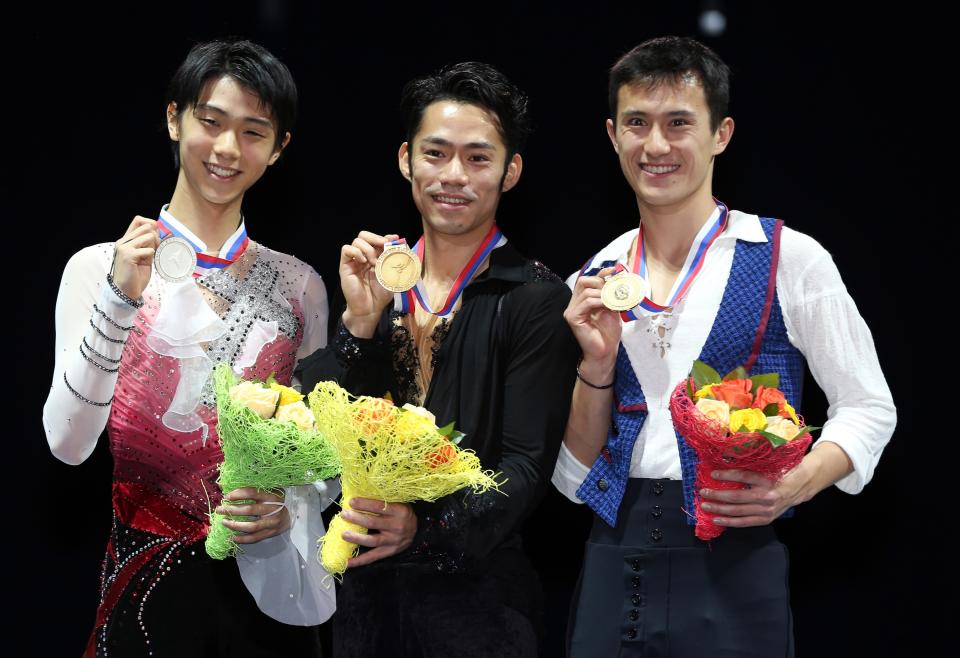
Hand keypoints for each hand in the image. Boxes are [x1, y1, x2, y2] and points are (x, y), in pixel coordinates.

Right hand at [112, 216, 159, 299]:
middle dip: (156, 236)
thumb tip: (157, 233)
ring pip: (148, 236)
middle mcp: (123, 241)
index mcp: (126, 240)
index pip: (138, 220)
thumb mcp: (144, 257)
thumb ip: (148, 245)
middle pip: (145, 226)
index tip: (156, 237)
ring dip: (155, 246)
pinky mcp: (128, 255)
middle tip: (157, 249)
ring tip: (152, 257)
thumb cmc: (135, 275)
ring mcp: (124, 247)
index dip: (151, 224)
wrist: (126, 291)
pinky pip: (149, 250)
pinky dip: (152, 256)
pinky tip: (148, 263)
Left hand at [216, 487, 289, 543]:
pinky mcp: (270, 533)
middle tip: (219, 509)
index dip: (239, 494)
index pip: (253, 493)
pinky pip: (254, 538)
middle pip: (250, 510)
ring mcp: (272, 523)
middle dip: (232, 509)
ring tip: (224, 522)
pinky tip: (232, 537)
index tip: (227, 496)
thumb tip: (227, 488)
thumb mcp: (269, 491)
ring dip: (235, 525)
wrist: (292, 515)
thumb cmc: (276, 501)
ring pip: (251, 526)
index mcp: (272, 496)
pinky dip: (242, 539)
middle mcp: (272, 509)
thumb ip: (252, 490)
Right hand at [339, 231, 399, 337]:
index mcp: (375, 257)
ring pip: (357, 241)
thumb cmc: (381, 294)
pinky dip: (355, 251)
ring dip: (368, 248)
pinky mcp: (345, 266)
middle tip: (384, 245)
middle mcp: (364, 256)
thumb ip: (395, 259)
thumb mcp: (393, 275)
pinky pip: (346, 249)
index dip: (385, 237)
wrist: (370, 308)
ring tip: (373, 262)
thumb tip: (398, 244)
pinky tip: (363, 261)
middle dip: (375, 238)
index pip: (377, 240)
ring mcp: (354, 261)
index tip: (395, 239)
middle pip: (364, 236)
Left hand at [340, 497, 416, 566]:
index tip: (351, 501)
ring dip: (356, 538)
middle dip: (356, 519)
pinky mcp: (389, 552)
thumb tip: (359, 497)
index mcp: (399, 511)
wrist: (416, 530)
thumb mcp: (398, 503)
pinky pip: (373, 557)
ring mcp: (393, 541)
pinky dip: (360, 560)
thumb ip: (383, 501)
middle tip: (343, 515)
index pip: (379, 507)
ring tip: (344, 534)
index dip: (364, 504)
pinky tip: (347, 562)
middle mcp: (397, 527)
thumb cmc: (403, 513)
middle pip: (373, 523)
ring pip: (372, 541)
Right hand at [564, 267, 621, 367]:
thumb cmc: (608, 333)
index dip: (601, 273)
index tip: (615, 271)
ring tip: (614, 302)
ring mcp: (572, 310)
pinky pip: (586, 302)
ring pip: (586, 291)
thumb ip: (611, 294)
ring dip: (604, 294)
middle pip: (584, 281)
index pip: (588, 280)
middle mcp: (574, 303)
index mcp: (582, 300)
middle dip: (601, 283)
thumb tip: (617, 278)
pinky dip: (599, 301)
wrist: (606, 352)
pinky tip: (608, 306)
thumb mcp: (612, 308)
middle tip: (615, 291)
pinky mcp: (573, 318)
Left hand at [700, 443, 852, 527]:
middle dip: (717, 495)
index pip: (744, 477)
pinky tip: (717, 518)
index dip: (726, 475)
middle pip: (737, 497)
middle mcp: (767, 496)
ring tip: (705, 505)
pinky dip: (729, 521)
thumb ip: (750, 462)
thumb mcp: (768, 463)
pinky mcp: (766, 519)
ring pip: (738, 511)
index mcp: (768, 479)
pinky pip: (744, 522)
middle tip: (703, 491)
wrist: (798, 488)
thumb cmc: (779, 472)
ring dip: (719, 508)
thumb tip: (726, 454)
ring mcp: (766, 510)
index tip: (712, 473)